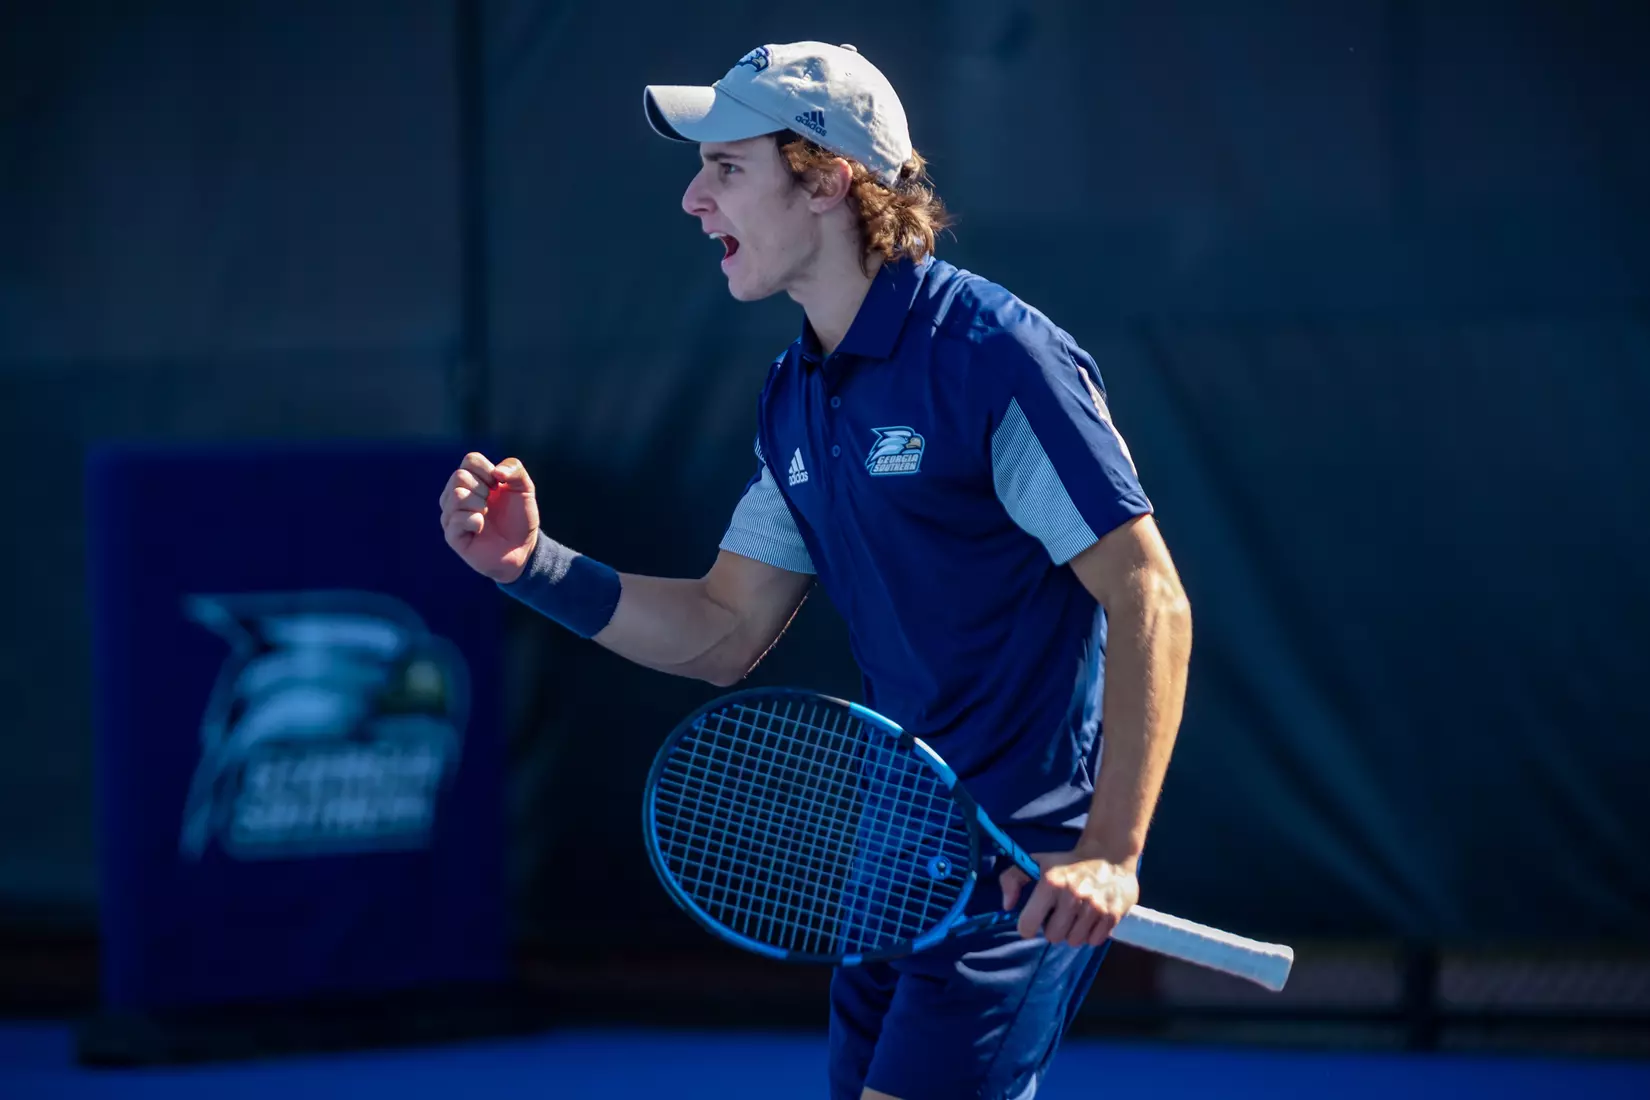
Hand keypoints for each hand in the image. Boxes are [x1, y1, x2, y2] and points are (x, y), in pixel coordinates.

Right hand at [439, 452, 539, 582]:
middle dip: (483, 489)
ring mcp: (451, 514)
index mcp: (472, 479)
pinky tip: (481, 528)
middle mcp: (456, 494)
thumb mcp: (525, 488)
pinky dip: (474, 521)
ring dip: (480, 506)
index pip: (470, 460)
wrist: (523, 548)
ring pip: (456, 495)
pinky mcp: (452, 535)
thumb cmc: (520, 517)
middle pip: (460, 476)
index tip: (499, 486)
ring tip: (486, 517)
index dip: (488, 471)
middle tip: (492, 504)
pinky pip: (456, 518)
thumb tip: (496, 471)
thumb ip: (515, 469)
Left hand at [998, 848, 1139, 947]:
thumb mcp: (1035, 862)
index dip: (1028, 925)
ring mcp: (1094, 906)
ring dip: (1073, 932)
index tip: (1034, 919)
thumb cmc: (1066, 863)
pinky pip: (1094, 941)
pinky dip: (1091, 934)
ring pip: (1074, 941)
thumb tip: (1007, 905)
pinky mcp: (1112, 915)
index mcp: (1050, 883)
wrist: (1109, 855)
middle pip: (1053, 936)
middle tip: (1060, 913)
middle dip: (1053, 928)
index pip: (1028, 925)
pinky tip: (1091, 918)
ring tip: (1076, 915)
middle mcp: (1072, 895)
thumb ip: (1011, 879)